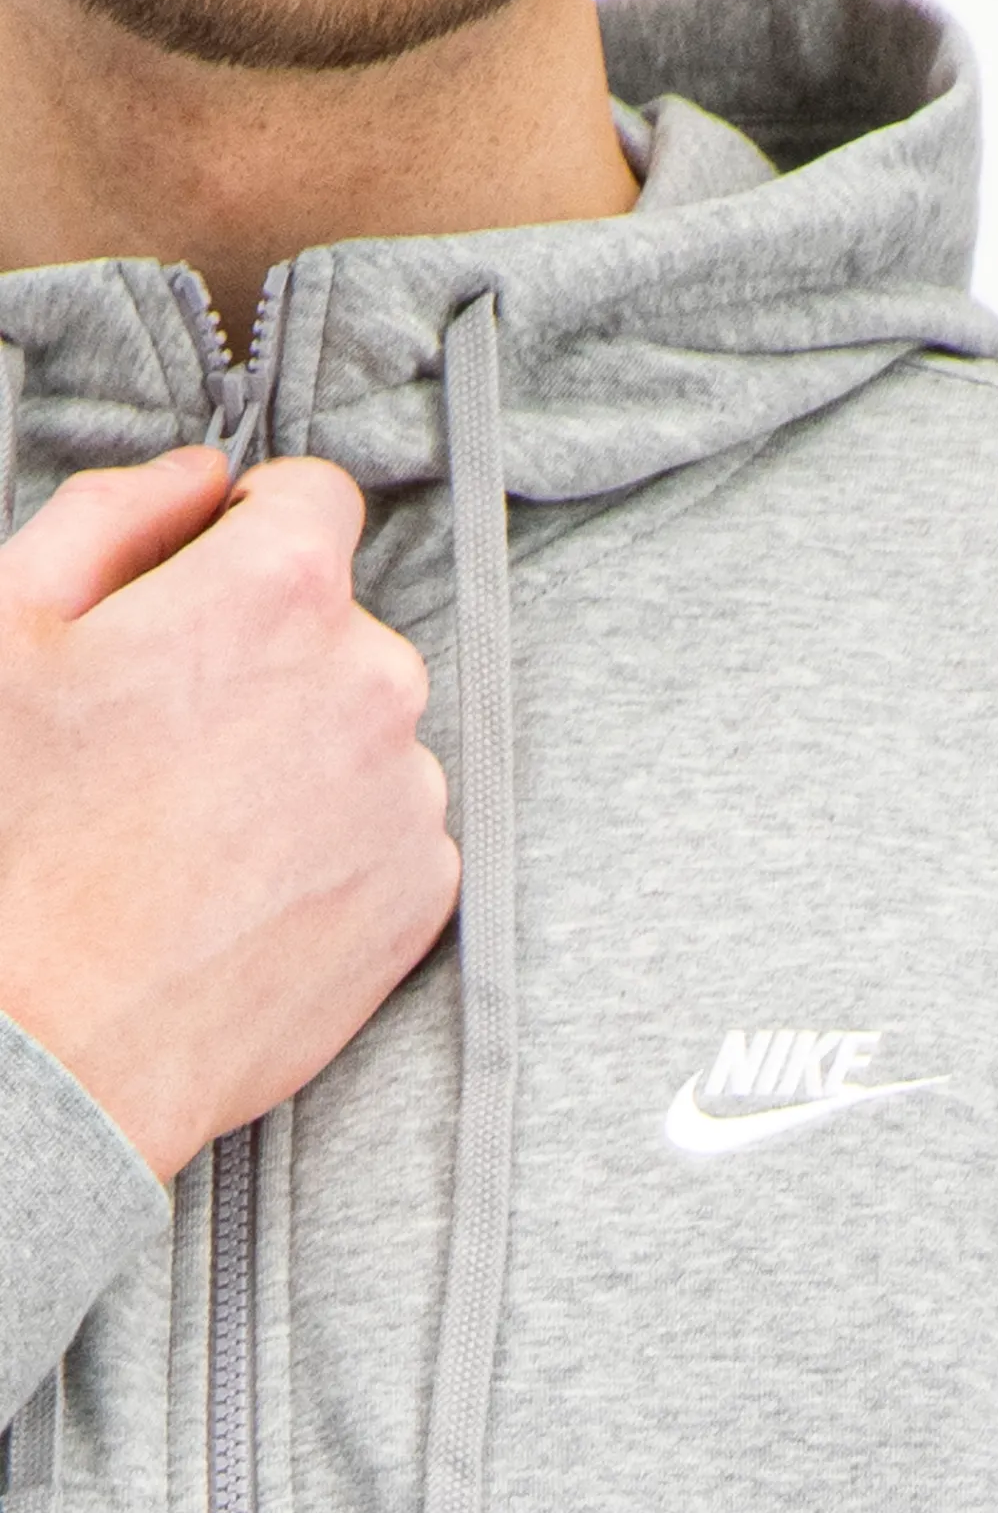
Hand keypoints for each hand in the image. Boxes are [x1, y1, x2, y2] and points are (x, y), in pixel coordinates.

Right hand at [0, 450, 458, 1181]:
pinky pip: (388, 824)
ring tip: (193, 828)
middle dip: (267, 655)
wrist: (44, 1051)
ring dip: (303, 751)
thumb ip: (114, 517)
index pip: (315, 499)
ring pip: (364, 729)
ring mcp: (411, 788)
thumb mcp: (4, 630)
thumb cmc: (7, 840)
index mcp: (280, 593)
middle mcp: (375, 678)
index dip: (250, 528)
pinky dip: (333, 839)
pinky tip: (240, 884)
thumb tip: (199, 475)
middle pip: (340, 626)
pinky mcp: (426, 884)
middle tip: (165, 736)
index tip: (210, 575)